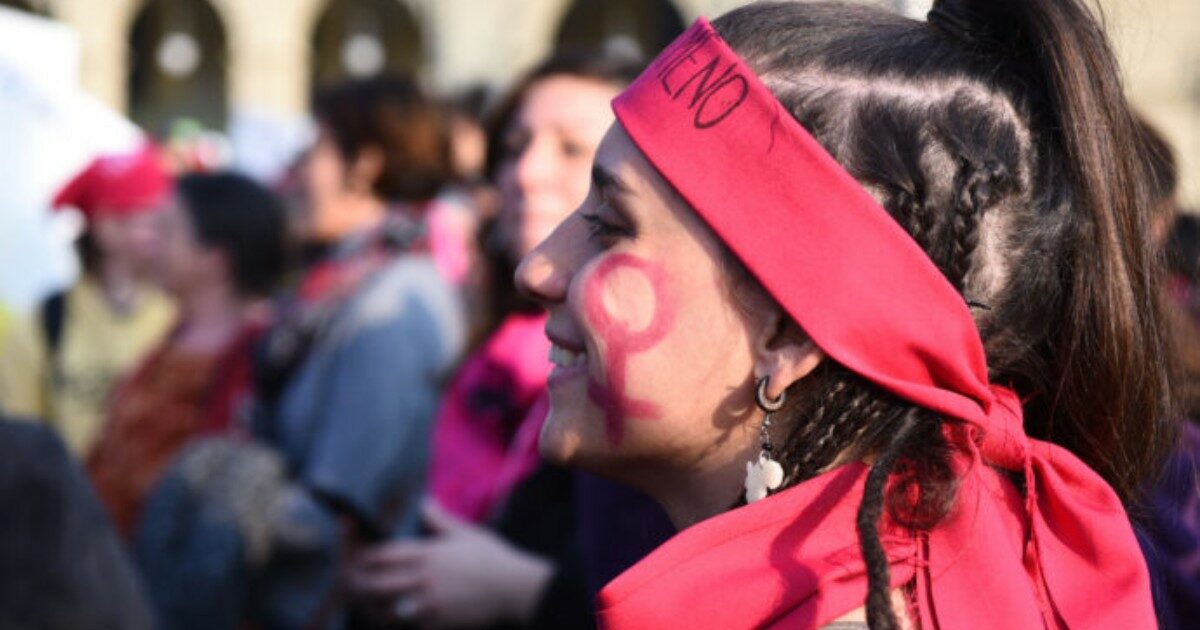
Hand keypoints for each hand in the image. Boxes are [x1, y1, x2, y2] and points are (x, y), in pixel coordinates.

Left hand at [346, 501, 553, 628]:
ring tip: (367, 605)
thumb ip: (440, 520)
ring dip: (374, 608)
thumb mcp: (467, 533)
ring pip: (386, 610)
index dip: (364, 556)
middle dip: (360, 584)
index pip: (383, 554)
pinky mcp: (438, 623)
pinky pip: (407, 627)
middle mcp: (423, 579)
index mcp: (428, 554)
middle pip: (376, 584)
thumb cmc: (493, 558)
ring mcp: (429, 603)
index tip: (357, 557)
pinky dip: (397, 624)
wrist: (515, 588)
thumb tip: (425, 503)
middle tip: (353, 584)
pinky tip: (395, 620)